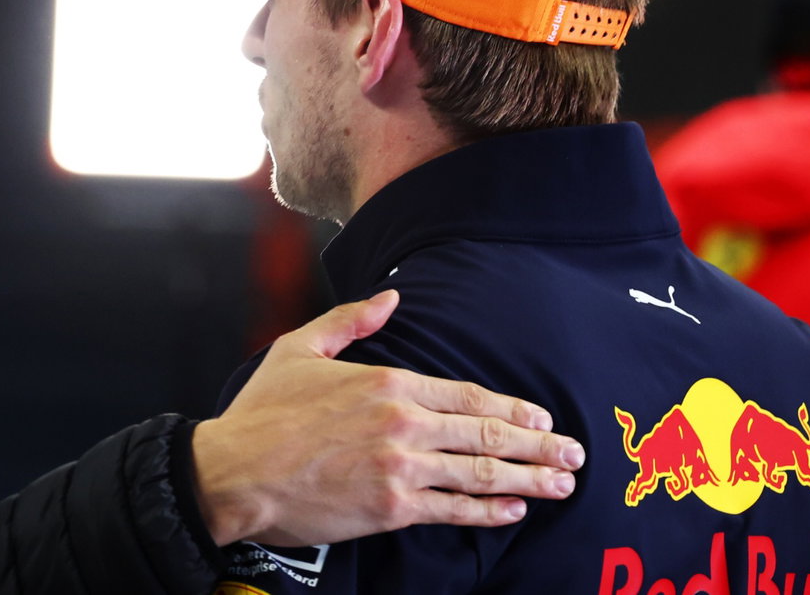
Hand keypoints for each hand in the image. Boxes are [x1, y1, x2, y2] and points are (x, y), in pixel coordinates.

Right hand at [192, 290, 584, 546]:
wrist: (234, 473)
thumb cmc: (262, 413)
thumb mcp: (300, 349)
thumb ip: (351, 321)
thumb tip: (392, 296)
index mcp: (387, 382)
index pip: (468, 395)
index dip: (513, 408)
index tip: (543, 417)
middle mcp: (402, 423)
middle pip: (487, 433)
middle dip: (538, 445)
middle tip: (574, 454)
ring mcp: (399, 468)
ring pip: (479, 473)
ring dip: (528, 479)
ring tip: (561, 484)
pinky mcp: (390, 508)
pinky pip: (452, 510)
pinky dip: (488, 511)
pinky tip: (514, 510)